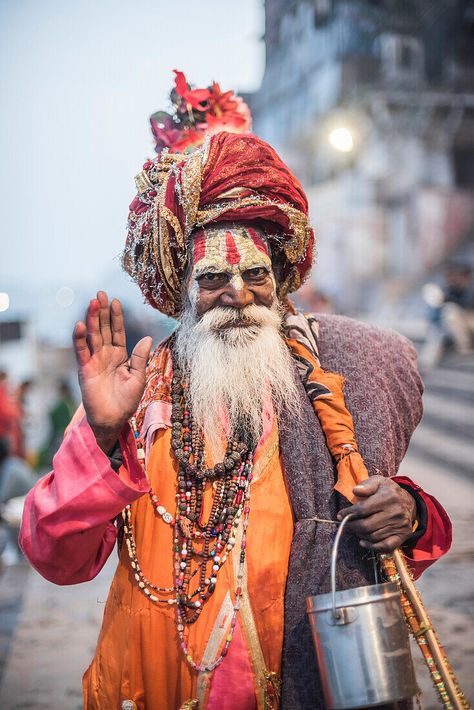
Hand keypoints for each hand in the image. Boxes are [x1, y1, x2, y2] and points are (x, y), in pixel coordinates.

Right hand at [73, 291, 151, 451]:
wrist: (113, 419)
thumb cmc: (126, 401)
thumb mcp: (138, 377)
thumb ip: (140, 358)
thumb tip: (147, 338)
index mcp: (120, 355)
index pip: (117, 332)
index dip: (116, 317)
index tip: (115, 301)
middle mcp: (106, 355)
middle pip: (104, 329)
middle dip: (102, 312)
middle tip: (100, 294)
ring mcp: (95, 361)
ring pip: (93, 336)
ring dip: (92, 319)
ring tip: (92, 302)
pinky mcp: (85, 369)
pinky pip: (82, 351)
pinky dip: (80, 338)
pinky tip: (81, 325)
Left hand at [337, 475, 416, 552]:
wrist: (409, 501)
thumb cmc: (388, 491)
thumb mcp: (378, 481)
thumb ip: (366, 485)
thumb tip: (355, 491)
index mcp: (388, 497)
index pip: (363, 509)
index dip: (349, 513)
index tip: (340, 515)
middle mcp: (396, 512)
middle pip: (367, 525)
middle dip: (352, 525)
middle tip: (347, 523)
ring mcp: (400, 525)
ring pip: (373, 536)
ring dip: (360, 535)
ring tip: (355, 529)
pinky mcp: (403, 535)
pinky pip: (386, 546)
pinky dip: (373, 547)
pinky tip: (363, 542)